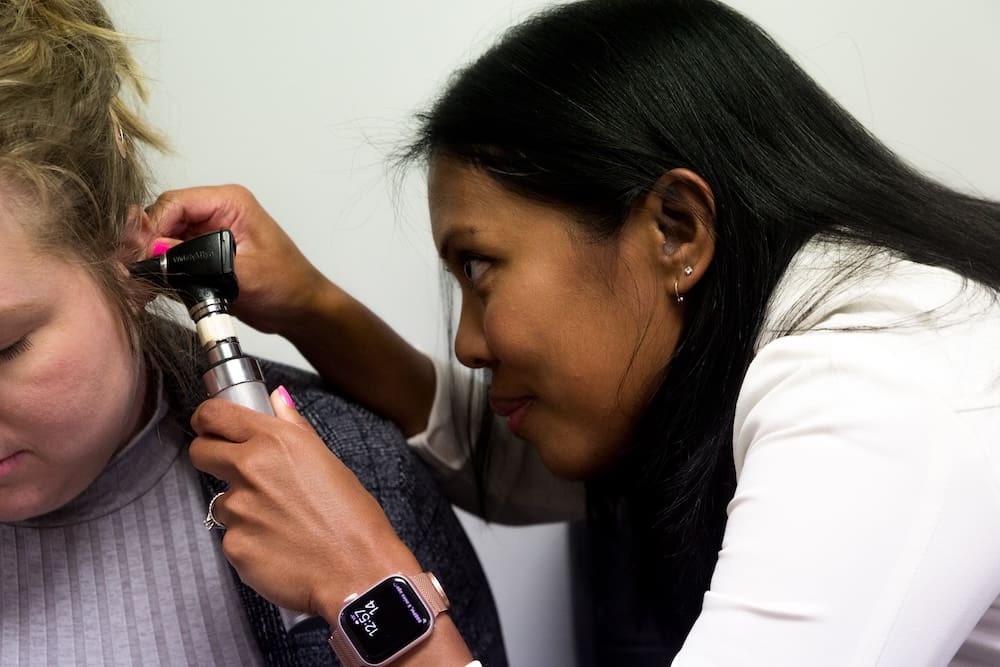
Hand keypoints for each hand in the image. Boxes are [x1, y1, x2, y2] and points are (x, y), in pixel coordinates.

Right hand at [144, 185, 337, 334]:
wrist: (300, 310)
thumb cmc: (288, 285)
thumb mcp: (244, 273)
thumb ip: (199, 260)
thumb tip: (156, 250)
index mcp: (229, 202)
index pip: (175, 203)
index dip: (152, 226)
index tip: (142, 254)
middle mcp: (215, 213)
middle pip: (163, 218)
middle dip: (146, 244)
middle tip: (136, 271)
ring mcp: (207, 235)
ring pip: (161, 239)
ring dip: (151, 261)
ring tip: (141, 284)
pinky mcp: (203, 256)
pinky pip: (171, 258)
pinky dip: (161, 273)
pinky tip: (154, 289)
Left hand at [189, 388, 420, 617]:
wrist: (358, 572)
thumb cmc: (353, 518)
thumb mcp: (328, 461)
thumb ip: (293, 428)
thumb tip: (277, 399)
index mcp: (275, 441)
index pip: (213, 414)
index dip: (207, 419)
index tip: (210, 427)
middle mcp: (250, 469)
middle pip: (200, 452)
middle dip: (212, 458)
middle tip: (238, 473)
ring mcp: (238, 510)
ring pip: (222, 501)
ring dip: (241, 508)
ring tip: (280, 523)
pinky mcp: (233, 546)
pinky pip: (232, 537)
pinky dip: (250, 541)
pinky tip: (279, 547)